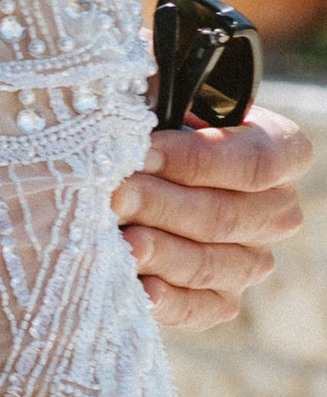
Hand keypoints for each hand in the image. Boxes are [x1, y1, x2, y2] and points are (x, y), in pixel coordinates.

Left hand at [114, 104, 308, 331]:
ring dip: (161, 252)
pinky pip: (200, 309)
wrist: (134, 172)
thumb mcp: (157, 92)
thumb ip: (159, 87)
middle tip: (115, 195)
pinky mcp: (220, 300)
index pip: (257, 162)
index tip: (144, 150)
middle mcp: (277, 210)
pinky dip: (167, 301)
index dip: (199, 159)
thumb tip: (138, 90)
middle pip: (228, 216)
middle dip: (165, 205)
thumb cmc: (149, 120)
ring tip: (119, 239)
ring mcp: (252, 260)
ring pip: (212, 263)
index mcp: (281, 151)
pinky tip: (136, 287)